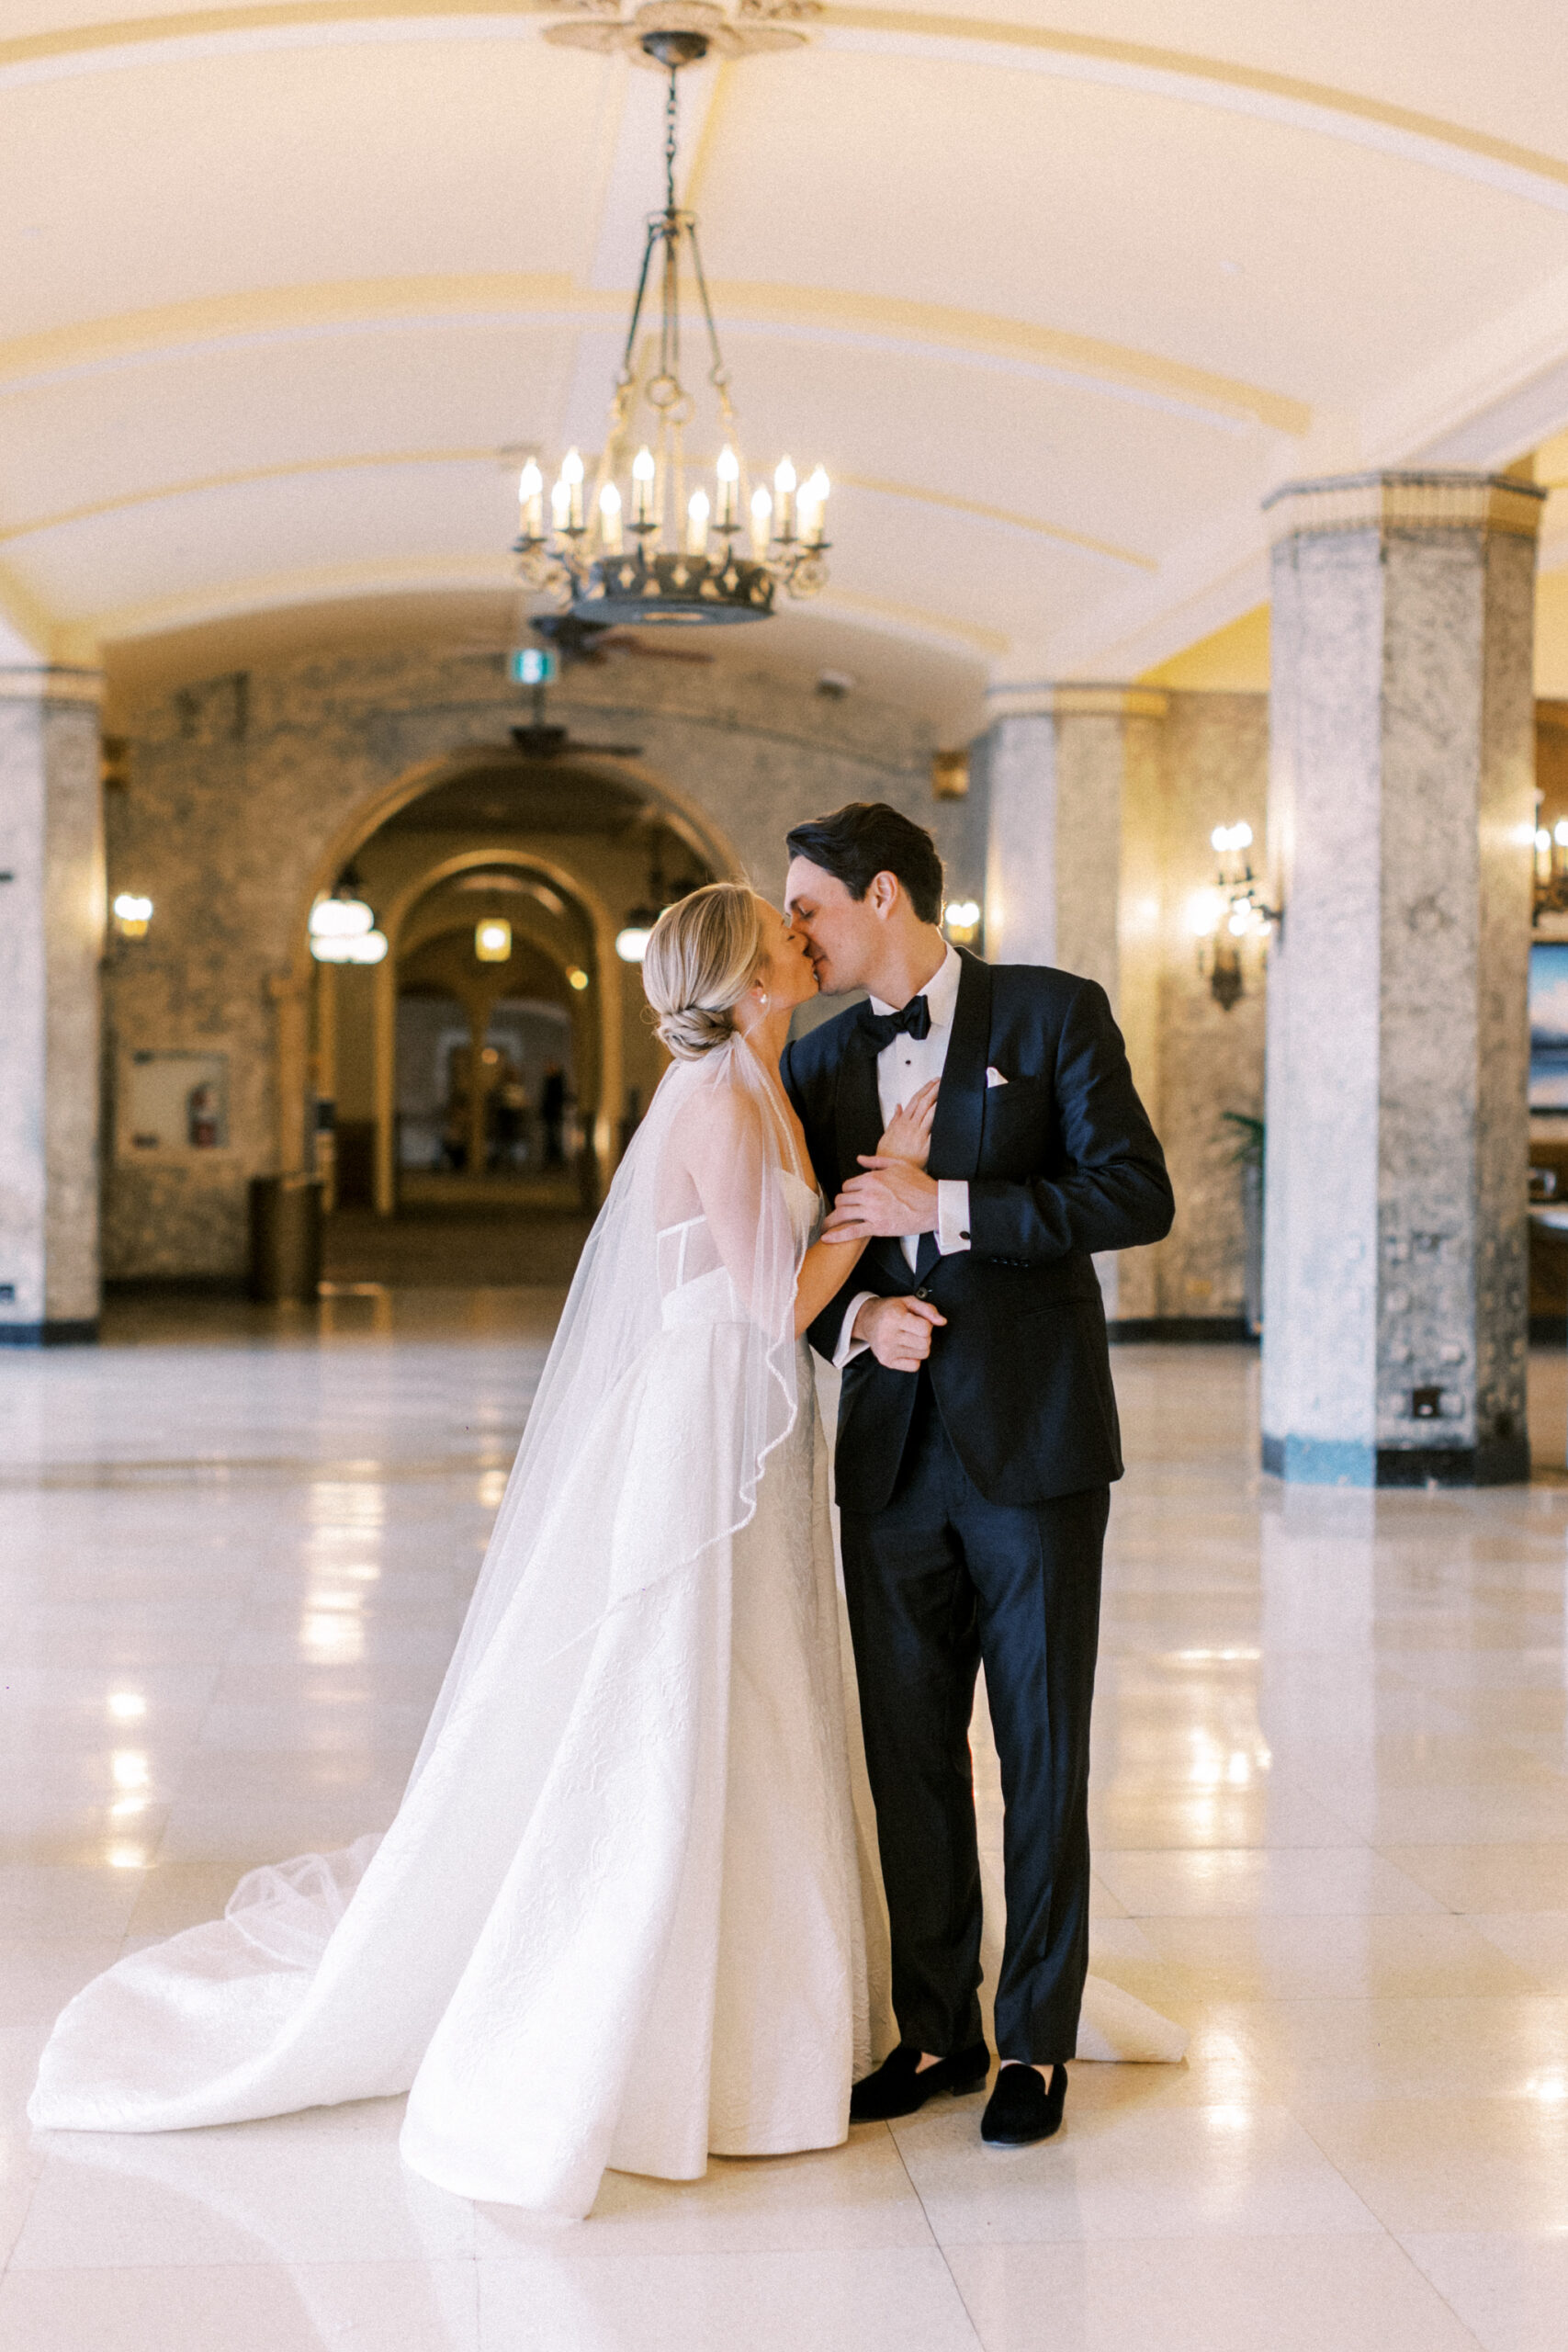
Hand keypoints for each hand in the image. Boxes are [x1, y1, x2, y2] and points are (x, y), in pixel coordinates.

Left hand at [822, 1157, 938, 1239]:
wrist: (935, 1205)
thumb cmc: (920, 1185)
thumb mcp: (898, 1165)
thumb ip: (876, 1161)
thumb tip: (859, 1159)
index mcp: (872, 1178)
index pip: (848, 1185)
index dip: (848, 1192)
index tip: (851, 1198)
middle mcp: (869, 1193)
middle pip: (842, 1199)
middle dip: (840, 1205)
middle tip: (842, 1211)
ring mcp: (872, 1211)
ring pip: (842, 1214)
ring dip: (833, 1220)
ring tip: (827, 1225)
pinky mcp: (877, 1227)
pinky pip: (851, 1231)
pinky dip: (837, 1235)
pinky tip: (826, 1238)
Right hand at [853, 1293, 945, 1371]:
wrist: (867, 1320)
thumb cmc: (890, 1310)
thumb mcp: (908, 1302)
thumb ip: (928, 1309)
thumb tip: (942, 1322)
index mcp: (893, 1317)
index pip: (926, 1329)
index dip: (926, 1325)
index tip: (917, 1321)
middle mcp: (887, 1335)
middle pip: (925, 1344)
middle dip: (925, 1336)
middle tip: (913, 1330)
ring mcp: (886, 1350)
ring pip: (922, 1355)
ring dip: (920, 1347)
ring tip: (908, 1337)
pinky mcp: (886, 1361)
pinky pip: (915, 1366)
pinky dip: (914, 1358)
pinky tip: (905, 1348)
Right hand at [878, 1078, 938, 1168]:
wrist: (890, 1171)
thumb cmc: (888, 1156)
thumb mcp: (886, 1135)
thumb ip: (894, 1120)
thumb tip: (898, 1107)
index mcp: (901, 1123)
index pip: (915, 1100)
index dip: (924, 1089)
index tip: (932, 1083)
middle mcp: (910, 1126)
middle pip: (924, 1103)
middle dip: (934, 1090)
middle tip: (941, 1082)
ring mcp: (919, 1135)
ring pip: (930, 1113)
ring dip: (938, 1101)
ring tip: (945, 1092)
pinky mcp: (926, 1146)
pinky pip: (935, 1132)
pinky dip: (941, 1122)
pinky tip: (947, 1115)